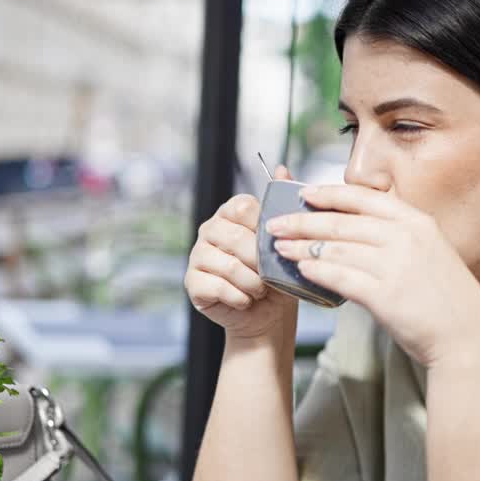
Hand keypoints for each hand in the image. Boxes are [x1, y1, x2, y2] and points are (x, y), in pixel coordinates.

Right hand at [185, 166, 297, 339]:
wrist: (268, 313)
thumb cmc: (277, 273)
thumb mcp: (286, 239)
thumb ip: (281, 202)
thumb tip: (281, 167)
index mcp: (231, 213)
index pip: (242, 206)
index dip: (262, 228)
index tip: (275, 245)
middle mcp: (210, 229)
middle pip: (235, 237)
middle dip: (259, 261)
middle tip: (271, 276)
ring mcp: (198, 255)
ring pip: (228, 265)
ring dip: (253, 283)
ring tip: (261, 290)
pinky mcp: (192, 282)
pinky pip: (217, 287)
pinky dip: (239, 297)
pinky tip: (246, 300)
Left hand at [265, 184, 479, 366]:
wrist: (467, 338)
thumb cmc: (446, 299)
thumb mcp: (430, 252)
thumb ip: (398, 237)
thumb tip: (354, 230)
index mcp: (417, 221)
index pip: (364, 198)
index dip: (329, 194)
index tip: (303, 193)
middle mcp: (406, 237)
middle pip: (341, 222)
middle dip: (303, 221)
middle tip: (276, 223)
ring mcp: (396, 265)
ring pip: (335, 249)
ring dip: (302, 247)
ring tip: (280, 248)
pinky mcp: (385, 295)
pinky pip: (341, 278)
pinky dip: (317, 272)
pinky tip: (301, 271)